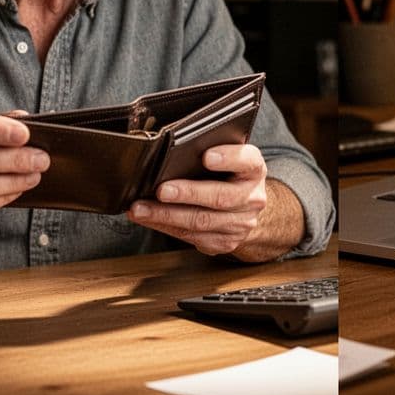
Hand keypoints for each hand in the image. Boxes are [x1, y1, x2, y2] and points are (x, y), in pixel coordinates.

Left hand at [128, 144, 266, 255]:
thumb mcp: (227, 158)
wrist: (246, 208)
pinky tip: (149, 219)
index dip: (228, 158)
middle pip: (220, 197)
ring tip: (141, 209)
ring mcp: (241, 223)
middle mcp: (252, 197)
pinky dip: (166, 227)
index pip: (246, 160)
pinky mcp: (226, 242)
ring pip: (201, 221)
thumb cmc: (228, 176)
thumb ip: (209, 151)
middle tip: (162, 190)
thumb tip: (169, 153)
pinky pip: (192, 237)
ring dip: (166, 215)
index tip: (207, 156)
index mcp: (253, 169)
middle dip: (188, 193)